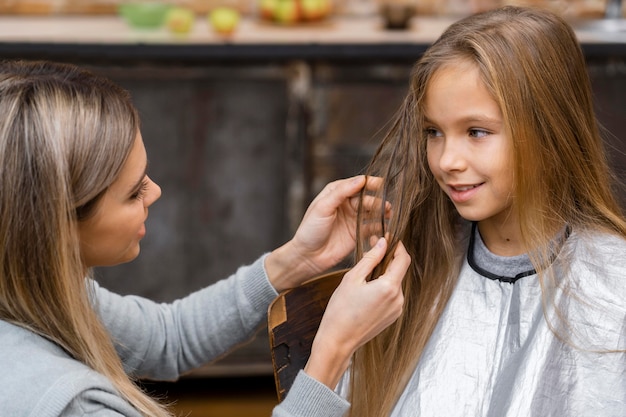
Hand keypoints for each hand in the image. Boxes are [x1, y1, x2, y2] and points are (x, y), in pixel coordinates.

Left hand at [266, 175, 386, 290]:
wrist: (308, 256)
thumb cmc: (310, 230)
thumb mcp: (323, 207)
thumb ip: (341, 193)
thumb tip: (360, 180)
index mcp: (336, 193)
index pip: (356, 184)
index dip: (369, 183)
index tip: (381, 183)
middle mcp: (346, 204)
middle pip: (366, 198)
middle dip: (377, 200)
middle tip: (386, 205)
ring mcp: (353, 218)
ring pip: (371, 212)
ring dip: (381, 212)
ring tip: (389, 214)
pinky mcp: (358, 233)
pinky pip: (372, 227)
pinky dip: (380, 226)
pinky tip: (385, 226)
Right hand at [304, 237, 409, 388]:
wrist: (338, 341)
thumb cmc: (341, 310)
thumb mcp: (352, 278)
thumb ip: (370, 258)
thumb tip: (383, 243)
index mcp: (389, 287)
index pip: (403, 259)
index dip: (398, 246)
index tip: (389, 239)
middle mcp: (398, 299)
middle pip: (399, 271)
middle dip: (387, 259)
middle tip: (372, 250)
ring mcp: (397, 309)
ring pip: (395, 283)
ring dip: (384, 274)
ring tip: (365, 274)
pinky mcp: (393, 316)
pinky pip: (392, 296)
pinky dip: (383, 288)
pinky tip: (367, 290)